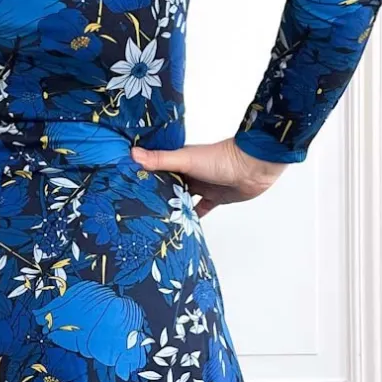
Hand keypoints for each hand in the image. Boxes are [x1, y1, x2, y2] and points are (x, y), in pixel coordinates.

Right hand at [130, 137, 286, 216]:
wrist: (253, 168)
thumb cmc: (222, 158)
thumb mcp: (186, 159)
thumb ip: (161, 159)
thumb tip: (132, 154)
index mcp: (181, 160)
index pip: (157, 169)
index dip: (143, 176)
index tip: (127, 187)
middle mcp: (190, 173)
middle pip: (169, 185)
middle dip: (156, 195)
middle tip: (138, 209)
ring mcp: (202, 186)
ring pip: (183, 199)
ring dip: (174, 207)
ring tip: (156, 221)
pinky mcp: (215, 198)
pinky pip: (200, 209)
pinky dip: (192, 217)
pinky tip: (182, 227)